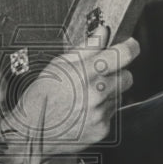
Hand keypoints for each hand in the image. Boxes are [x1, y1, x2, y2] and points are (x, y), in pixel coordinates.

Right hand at [0, 37, 139, 158]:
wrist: (31, 132)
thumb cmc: (41, 96)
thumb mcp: (58, 64)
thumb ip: (86, 47)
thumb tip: (103, 31)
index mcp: (87, 71)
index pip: (125, 54)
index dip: (131, 47)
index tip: (130, 46)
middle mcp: (98, 92)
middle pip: (127, 77)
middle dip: (117, 74)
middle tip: (98, 77)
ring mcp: (101, 112)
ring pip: (119, 96)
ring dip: (108, 94)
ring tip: (84, 97)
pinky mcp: (102, 129)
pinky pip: (111, 114)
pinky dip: (101, 111)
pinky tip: (83, 112)